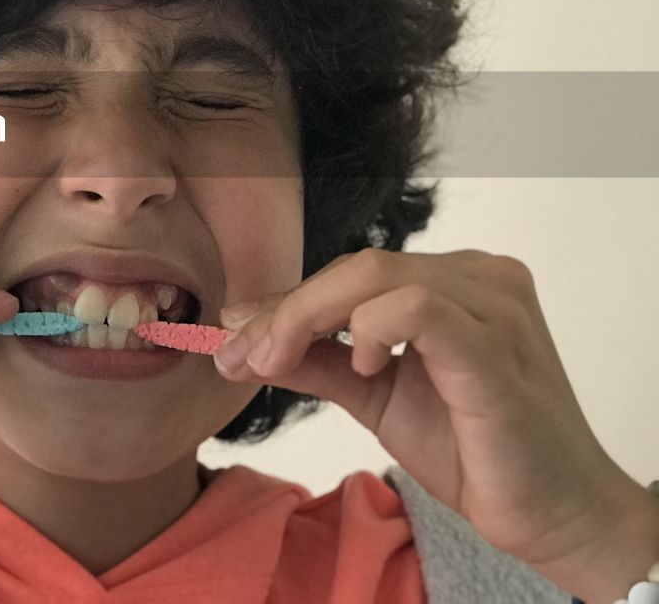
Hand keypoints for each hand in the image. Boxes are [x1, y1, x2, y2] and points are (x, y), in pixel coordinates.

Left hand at [212, 247, 644, 581]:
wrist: (553, 517)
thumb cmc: (473, 450)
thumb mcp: (373, 394)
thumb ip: (316, 360)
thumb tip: (241, 336)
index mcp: (454, 280)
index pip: (352, 274)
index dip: (285, 304)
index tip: (231, 341)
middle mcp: (479, 277)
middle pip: (356, 266)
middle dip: (285, 310)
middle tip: (238, 353)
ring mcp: (493, 305)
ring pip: (375, 276)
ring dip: (306, 316)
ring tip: (275, 362)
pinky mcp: (495, 346)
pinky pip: (417, 308)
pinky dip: (369, 329)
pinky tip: (363, 366)